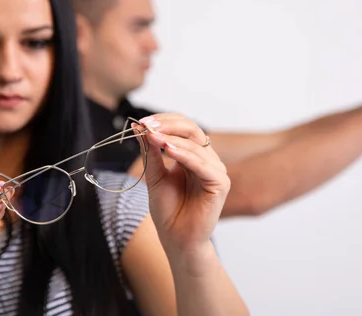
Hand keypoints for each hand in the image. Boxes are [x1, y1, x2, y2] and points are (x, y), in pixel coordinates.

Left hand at [136, 114, 228, 253]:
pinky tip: (168, 149)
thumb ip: (151, 152)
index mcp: (193, 156)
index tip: (142, 122)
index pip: (184, 127)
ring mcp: (216, 171)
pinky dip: (185, 155)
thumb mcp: (155, 175)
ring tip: (153, 137)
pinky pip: (203, 165)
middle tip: (148, 125)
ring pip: (196, 145)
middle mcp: (207, 160)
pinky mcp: (220, 184)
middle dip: (168, 125)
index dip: (164, 121)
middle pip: (193, 130)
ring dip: (172, 138)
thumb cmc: (169, 210)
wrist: (177, 239)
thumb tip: (141, 128)